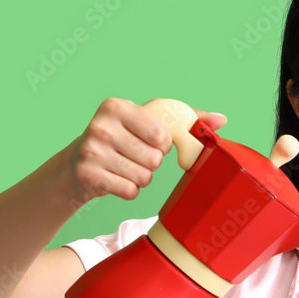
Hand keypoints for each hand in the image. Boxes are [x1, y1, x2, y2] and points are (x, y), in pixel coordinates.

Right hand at [70, 97, 226, 202]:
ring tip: (124, 167)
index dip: (162, 144)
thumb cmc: (122, 139)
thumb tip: (221, 119)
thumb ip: (187, 119)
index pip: (162, 135)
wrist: (77, 164)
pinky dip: (128, 190)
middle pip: (154, 159)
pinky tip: (115, 179)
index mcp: (117, 106)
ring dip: (140, 177)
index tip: (148, 140)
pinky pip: (130, 191)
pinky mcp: (87, 175)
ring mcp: (91, 151)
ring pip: (144, 177)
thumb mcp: (148, 122)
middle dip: (150, 163)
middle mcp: (100, 126)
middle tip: (133, 156)